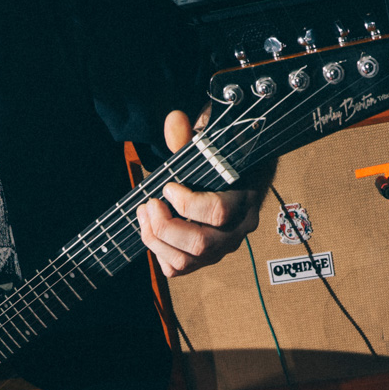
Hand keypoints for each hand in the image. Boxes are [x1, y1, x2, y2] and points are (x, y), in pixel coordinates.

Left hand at [137, 109, 263, 276]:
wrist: (235, 178)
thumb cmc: (221, 161)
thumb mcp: (209, 146)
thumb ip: (189, 137)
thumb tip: (174, 120)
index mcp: (244, 200)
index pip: (218, 213)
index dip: (187, 203)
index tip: (168, 186)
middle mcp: (237, 230)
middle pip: (200, 244)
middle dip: (165, 226)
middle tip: (149, 203)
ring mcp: (221, 248)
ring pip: (187, 261)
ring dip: (155, 240)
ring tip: (144, 213)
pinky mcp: (204, 258)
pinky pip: (179, 269)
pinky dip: (159, 254)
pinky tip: (152, 230)